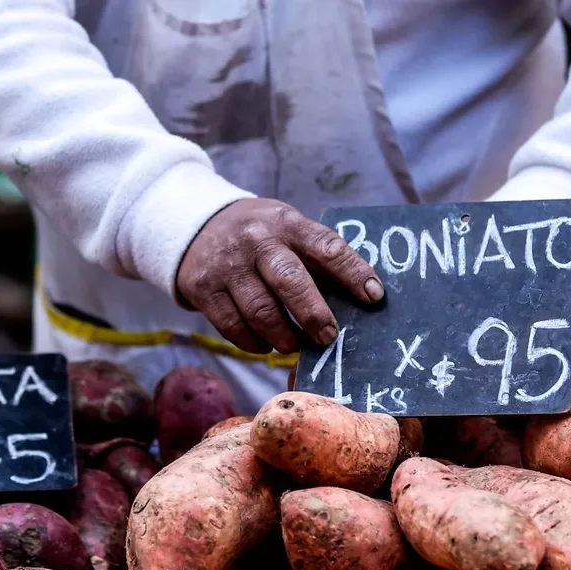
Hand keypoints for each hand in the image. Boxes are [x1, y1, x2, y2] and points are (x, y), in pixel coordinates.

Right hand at [176, 198, 383, 354]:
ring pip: (261, 311)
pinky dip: (254, 343)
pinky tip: (265, 343)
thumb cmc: (260, 237)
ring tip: (293, 345)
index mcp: (286, 223)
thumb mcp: (287, 230)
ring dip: (283, 337)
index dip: (353, 272)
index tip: (373, 296)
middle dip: (314, 315)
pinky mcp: (205, 290)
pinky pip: (234, 327)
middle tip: (328, 337)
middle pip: (290, 281)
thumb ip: (315, 258)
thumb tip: (359, 300)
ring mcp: (228, 266)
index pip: (326, 247)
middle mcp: (256, 241)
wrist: (197, 228)